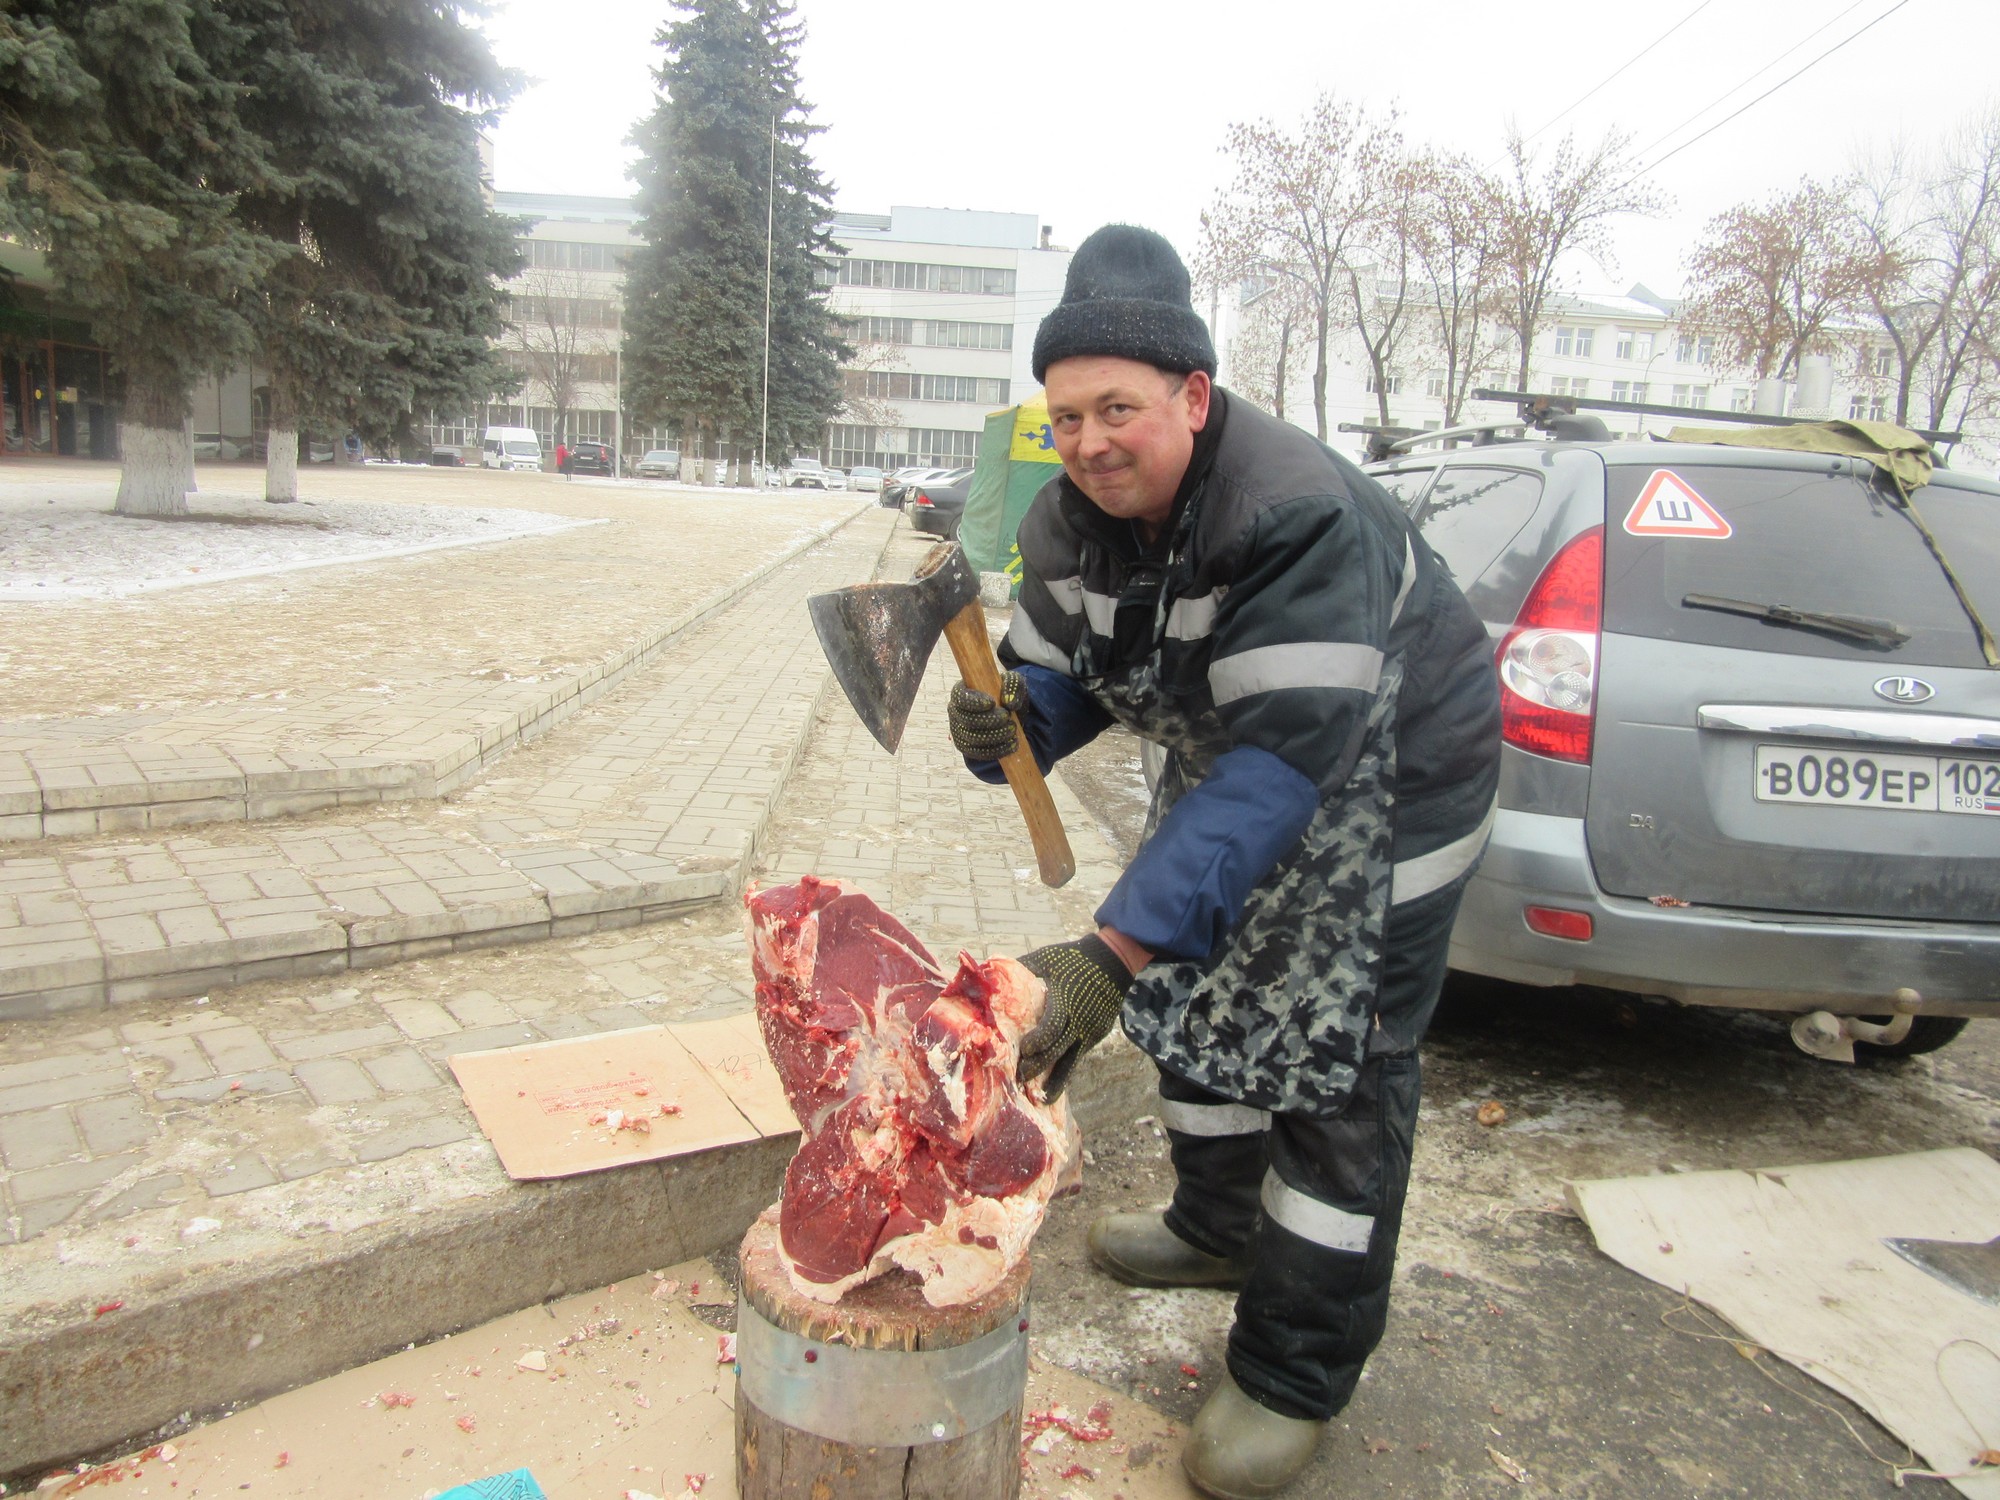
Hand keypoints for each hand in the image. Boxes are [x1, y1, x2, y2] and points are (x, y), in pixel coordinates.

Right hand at [947, 670, 1027, 760]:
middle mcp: (956, 711)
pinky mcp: (967, 747)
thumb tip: (1009, 702)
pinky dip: (997, 750)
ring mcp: (959, 731)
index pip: (960, 697)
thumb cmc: (1006, 694)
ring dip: (995, 736)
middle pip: (967, 720)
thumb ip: (1012, 685)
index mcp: (962, 691)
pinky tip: (1011, 744)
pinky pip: (978, 753)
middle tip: (1007, 717)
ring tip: (1012, 730)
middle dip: (989, 720)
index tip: (992, 703)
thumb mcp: (1013, 682)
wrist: (1009, 715)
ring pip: (972, 738)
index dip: (973, 702)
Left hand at [1015, 934, 1133, 1100]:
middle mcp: (1079, 1021)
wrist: (1114, 960)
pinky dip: (1065, 1069)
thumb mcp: (1046, 958)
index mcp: (1065, 1001)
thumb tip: (989, 973)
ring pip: (1071, 1061)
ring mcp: (1090, 1031)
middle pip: (1057, 1050)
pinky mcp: (1096, 1036)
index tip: (1025, 1050)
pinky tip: (1053, 1082)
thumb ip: (1021, 969)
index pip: (1052, 1027)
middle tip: (1019, 1080)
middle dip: (1037, 1067)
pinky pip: (1078, 1056)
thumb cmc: (1074, 958)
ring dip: (1054, 1081)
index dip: (1038, 1041)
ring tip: (1040, 1098)